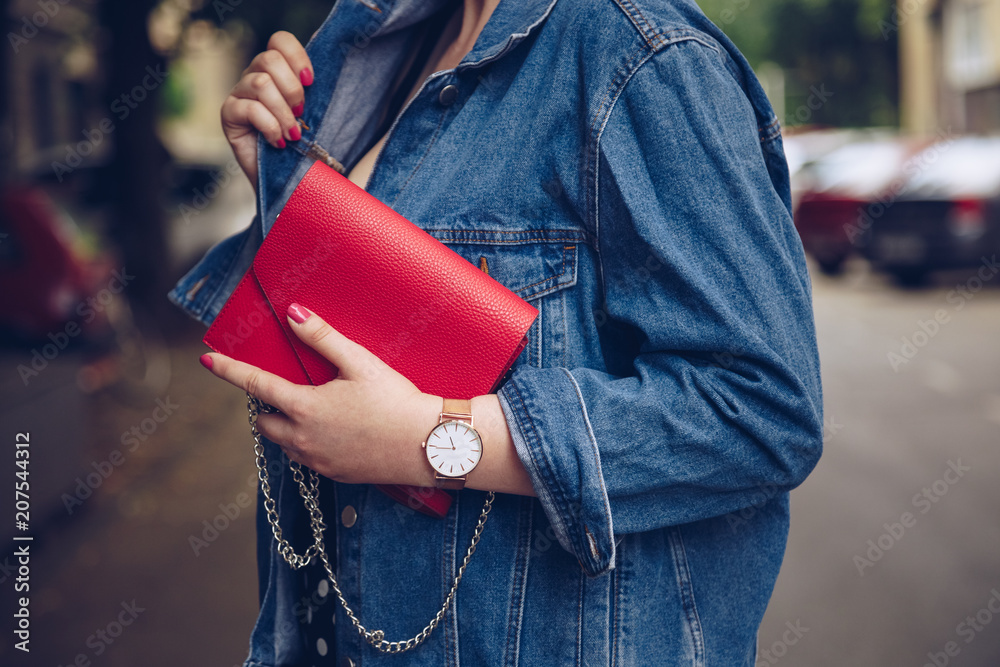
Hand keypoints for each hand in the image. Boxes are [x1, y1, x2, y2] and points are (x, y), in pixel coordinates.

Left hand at [200, 303, 440, 485]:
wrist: (427, 445)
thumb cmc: (397, 401)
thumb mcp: (360, 363)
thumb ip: (322, 338)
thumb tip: (293, 314)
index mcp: (304, 407)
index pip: (255, 385)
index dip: (229, 370)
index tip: (207, 361)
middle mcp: (303, 438)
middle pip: (264, 422)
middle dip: (267, 406)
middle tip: (287, 389)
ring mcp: (318, 461)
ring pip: (284, 443)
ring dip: (287, 426)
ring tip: (315, 409)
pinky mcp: (335, 475)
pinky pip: (307, 458)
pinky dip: (309, 443)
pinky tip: (336, 431)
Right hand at [221, 31, 313, 189]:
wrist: (289, 183)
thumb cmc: (307, 148)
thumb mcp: (318, 115)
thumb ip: (319, 90)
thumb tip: (330, 58)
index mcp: (277, 71)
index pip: (279, 40)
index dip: (297, 56)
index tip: (311, 82)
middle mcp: (254, 77)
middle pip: (269, 58)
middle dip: (292, 89)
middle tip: (301, 114)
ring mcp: (239, 95)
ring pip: (260, 83)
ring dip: (283, 112)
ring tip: (292, 134)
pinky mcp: (228, 115)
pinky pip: (249, 108)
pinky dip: (270, 126)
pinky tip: (277, 142)